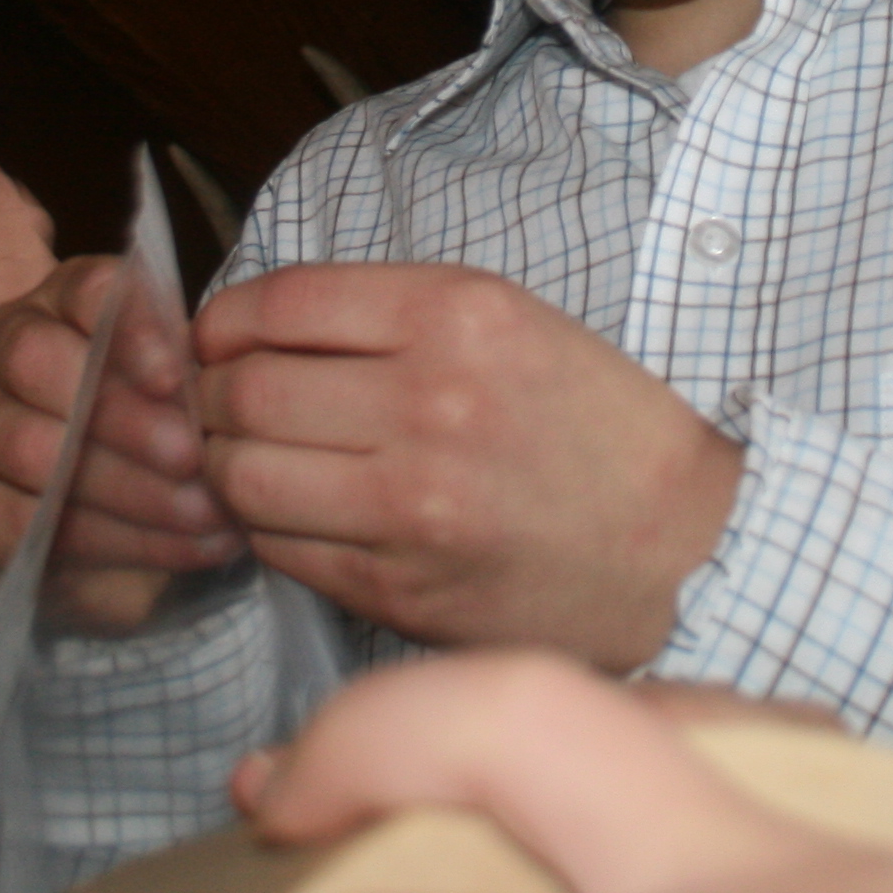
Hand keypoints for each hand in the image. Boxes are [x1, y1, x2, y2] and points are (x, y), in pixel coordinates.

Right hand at [0, 257, 243, 615]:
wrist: (103, 505)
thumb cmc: (156, 421)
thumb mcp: (178, 387)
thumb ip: (183, 375)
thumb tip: (212, 390)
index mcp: (62, 299)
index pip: (85, 291)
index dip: (132, 331)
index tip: (176, 378)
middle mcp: (2, 345)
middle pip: (38, 361)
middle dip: (121, 414)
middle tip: (191, 457)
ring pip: (29, 445)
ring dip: (124, 484)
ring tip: (200, 512)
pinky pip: (27, 518)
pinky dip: (110, 538)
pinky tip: (180, 547)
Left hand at [188, 267, 741, 668]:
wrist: (684, 548)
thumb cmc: (594, 429)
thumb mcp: (512, 323)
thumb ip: (390, 317)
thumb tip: (255, 329)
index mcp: (457, 315)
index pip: (278, 304)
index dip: (222, 322)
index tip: (217, 338)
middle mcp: (429, 402)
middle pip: (244, 392)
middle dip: (209, 398)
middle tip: (218, 407)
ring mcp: (411, 505)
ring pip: (244, 476)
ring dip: (225, 468)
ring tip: (247, 463)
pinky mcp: (400, 587)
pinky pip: (282, 550)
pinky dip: (267, 531)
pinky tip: (295, 516)